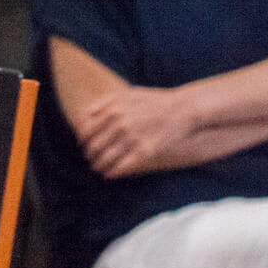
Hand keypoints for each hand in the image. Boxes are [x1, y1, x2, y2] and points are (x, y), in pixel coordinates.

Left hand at [75, 85, 195, 179]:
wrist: (183, 108)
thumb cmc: (156, 101)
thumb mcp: (131, 93)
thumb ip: (108, 101)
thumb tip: (88, 113)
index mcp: (115, 109)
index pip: (88, 131)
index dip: (84, 142)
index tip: (85, 146)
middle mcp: (121, 123)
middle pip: (95, 146)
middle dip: (90, 155)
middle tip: (91, 160)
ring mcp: (133, 137)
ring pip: (106, 158)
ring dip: (99, 166)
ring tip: (98, 168)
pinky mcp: (144, 151)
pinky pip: (122, 166)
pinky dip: (112, 172)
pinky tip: (109, 174)